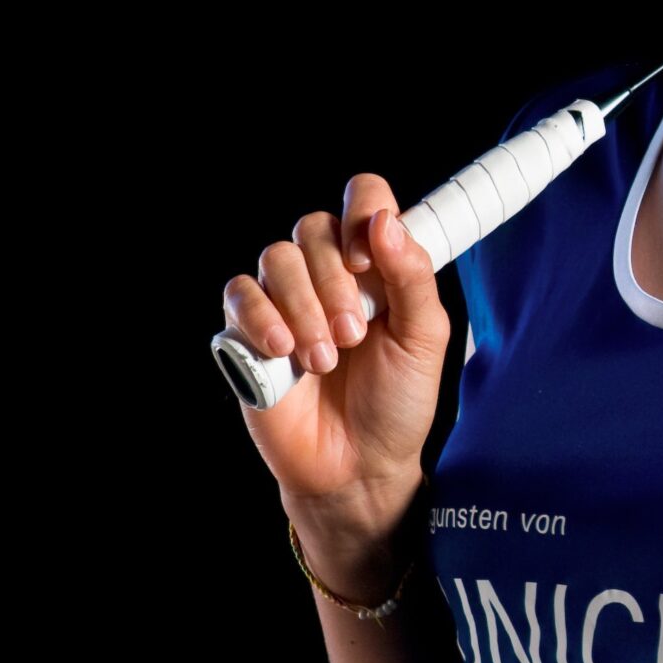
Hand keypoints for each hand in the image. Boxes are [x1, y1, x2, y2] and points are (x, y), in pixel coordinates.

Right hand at [224, 173, 450, 514]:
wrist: (359, 465)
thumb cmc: (398, 401)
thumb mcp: (424, 337)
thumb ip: (412, 275)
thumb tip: (384, 220)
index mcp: (375, 265)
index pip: (363, 197)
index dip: (361, 214)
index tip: (367, 262)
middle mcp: (328, 273)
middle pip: (313, 227)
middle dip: (334, 284)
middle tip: (353, 337)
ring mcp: (285, 300)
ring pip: (277, 259)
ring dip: (303, 308)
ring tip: (324, 359)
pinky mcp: (248, 332)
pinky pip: (239, 294)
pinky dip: (261, 318)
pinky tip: (284, 352)